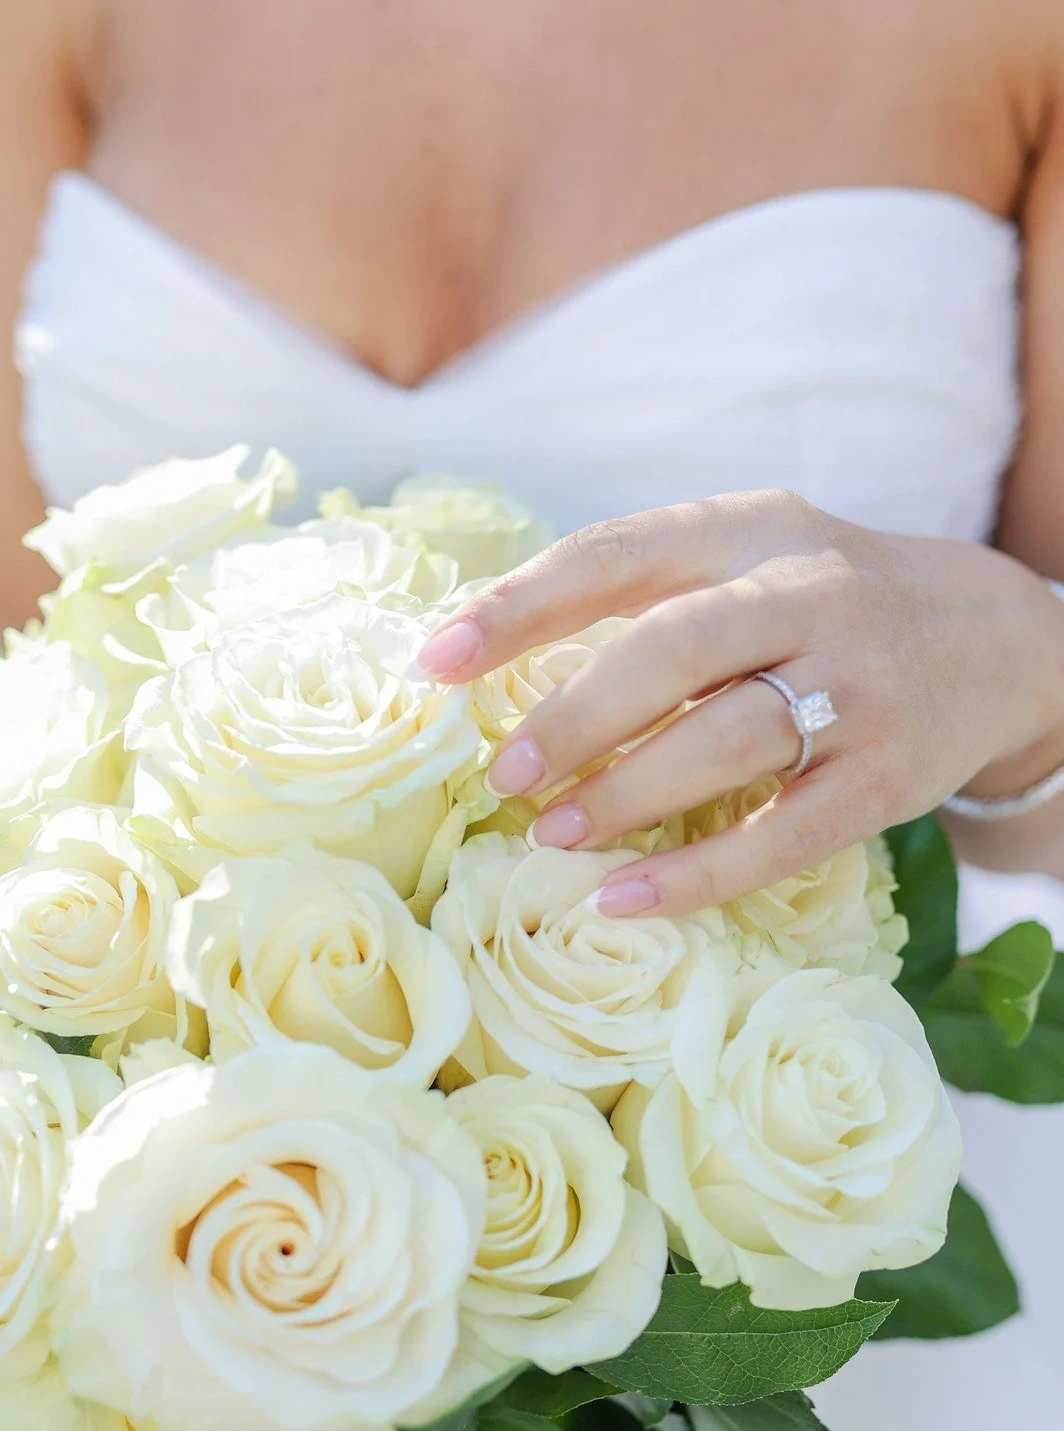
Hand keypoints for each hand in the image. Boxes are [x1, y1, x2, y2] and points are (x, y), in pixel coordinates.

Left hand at [414, 490, 1063, 914]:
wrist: (995, 636)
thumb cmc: (817, 603)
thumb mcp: (742, 557)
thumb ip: (636, 591)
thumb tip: (477, 651)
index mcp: (746, 532)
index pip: (615, 554)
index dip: (517, 607)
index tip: (435, 661)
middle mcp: (807, 594)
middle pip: (673, 648)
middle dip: (576, 716)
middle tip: (506, 772)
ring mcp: (856, 685)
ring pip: (728, 739)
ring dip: (626, 792)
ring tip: (552, 832)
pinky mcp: (886, 776)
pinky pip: (783, 834)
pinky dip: (698, 873)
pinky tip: (626, 898)